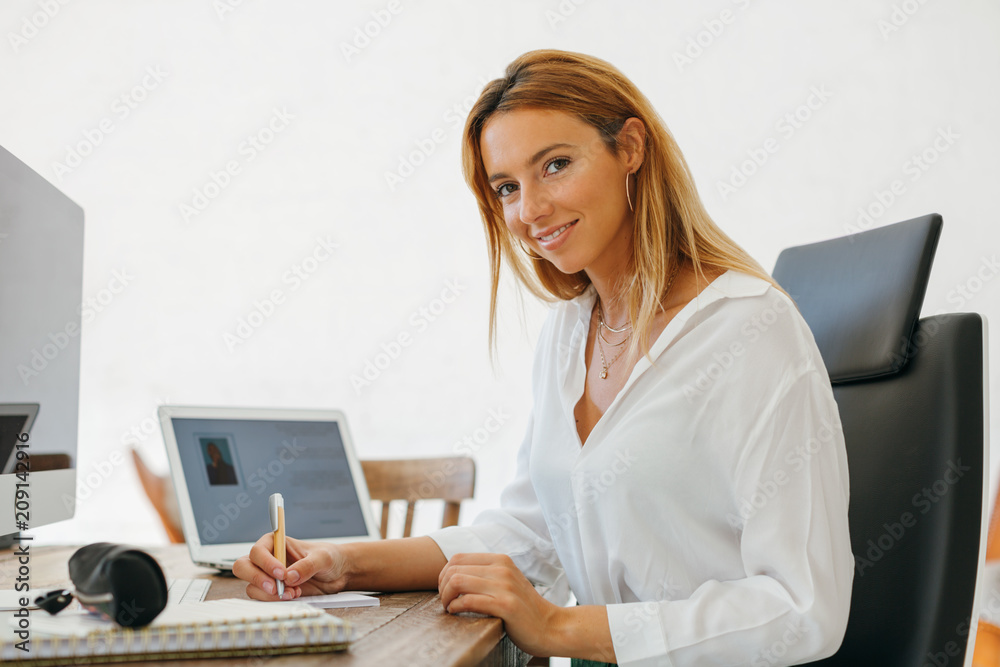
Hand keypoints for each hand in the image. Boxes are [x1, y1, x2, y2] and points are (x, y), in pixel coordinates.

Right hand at [233, 533, 350, 600]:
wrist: (338, 573)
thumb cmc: (329, 557)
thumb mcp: (323, 558)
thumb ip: (308, 565)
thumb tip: (290, 577)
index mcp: (276, 542)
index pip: (258, 550)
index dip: (266, 562)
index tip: (281, 573)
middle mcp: (268, 558)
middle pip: (243, 567)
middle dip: (257, 578)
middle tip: (276, 588)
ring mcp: (268, 576)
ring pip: (251, 585)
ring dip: (270, 593)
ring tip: (293, 592)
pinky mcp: (273, 591)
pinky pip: (262, 597)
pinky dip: (275, 600)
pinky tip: (294, 594)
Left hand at [438, 553, 562, 657]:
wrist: (551, 627)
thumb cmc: (524, 608)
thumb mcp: (506, 582)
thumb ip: (486, 574)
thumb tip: (453, 574)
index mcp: (501, 560)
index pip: (458, 557)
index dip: (444, 573)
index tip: (445, 590)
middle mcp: (502, 569)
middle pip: (454, 569)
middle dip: (442, 586)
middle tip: (445, 601)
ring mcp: (504, 586)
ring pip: (458, 581)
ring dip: (446, 596)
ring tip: (448, 607)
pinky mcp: (505, 605)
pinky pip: (469, 601)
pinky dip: (455, 607)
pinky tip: (455, 612)